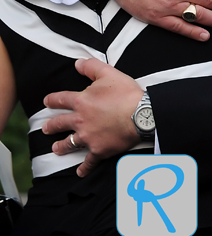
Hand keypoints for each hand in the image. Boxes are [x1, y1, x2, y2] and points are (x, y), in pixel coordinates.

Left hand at [42, 58, 143, 176]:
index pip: (60, 100)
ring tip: (56, 148)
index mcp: (81, 101)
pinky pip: (89, 161)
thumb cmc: (127, 94)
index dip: (52, 100)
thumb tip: (77, 63)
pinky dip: (84, 168)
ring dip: (61, 146)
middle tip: (46, 128)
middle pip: (60, 124)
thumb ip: (91, 67)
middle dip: (51, 126)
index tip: (47, 102)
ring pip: (69, 143)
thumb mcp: (109, 73)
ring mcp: (88, 137)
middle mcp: (80, 120)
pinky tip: (80, 172)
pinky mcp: (99, 150)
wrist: (141, 115)